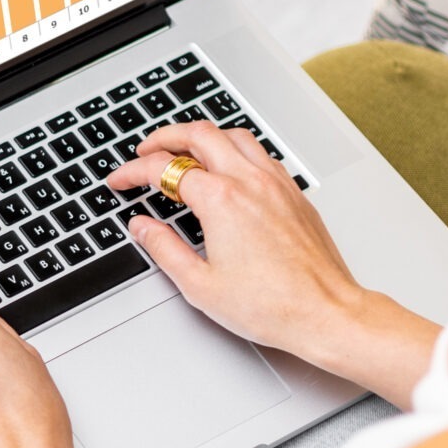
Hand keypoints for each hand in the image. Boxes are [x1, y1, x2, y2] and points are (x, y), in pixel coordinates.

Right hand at [108, 122, 436, 405]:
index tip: (121, 180)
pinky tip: (229, 167)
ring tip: (184, 149)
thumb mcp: (200, 285)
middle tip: (145, 150)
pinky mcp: (294, 194)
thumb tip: (143, 227)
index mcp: (221, 201)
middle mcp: (250, 182)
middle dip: (165, 136)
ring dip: (203, 137)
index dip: (133, 171)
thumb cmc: (272, 306)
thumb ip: (163, 248)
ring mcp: (276, 184)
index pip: (165, 169)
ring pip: (234, 136)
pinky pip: (260, 153)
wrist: (326, 313)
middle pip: (200, 134)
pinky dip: (235, 149)